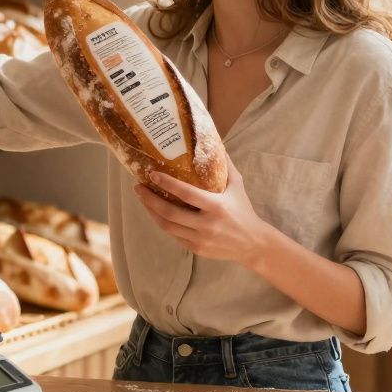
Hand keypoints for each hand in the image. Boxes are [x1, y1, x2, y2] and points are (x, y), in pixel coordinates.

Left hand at [133, 158, 274, 263]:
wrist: (253, 244)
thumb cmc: (244, 211)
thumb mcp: (238, 186)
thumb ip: (226, 166)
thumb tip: (216, 142)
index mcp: (217, 206)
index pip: (186, 194)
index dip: (167, 183)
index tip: (152, 174)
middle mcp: (207, 224)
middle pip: (170, 212)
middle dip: (149, 199)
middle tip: (138, 187)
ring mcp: (200, 239)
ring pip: (167, 226)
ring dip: (151, 211)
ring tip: (142, 198)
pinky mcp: (196, 249)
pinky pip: (173, 235)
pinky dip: (162, 222)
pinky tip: (155, 212)